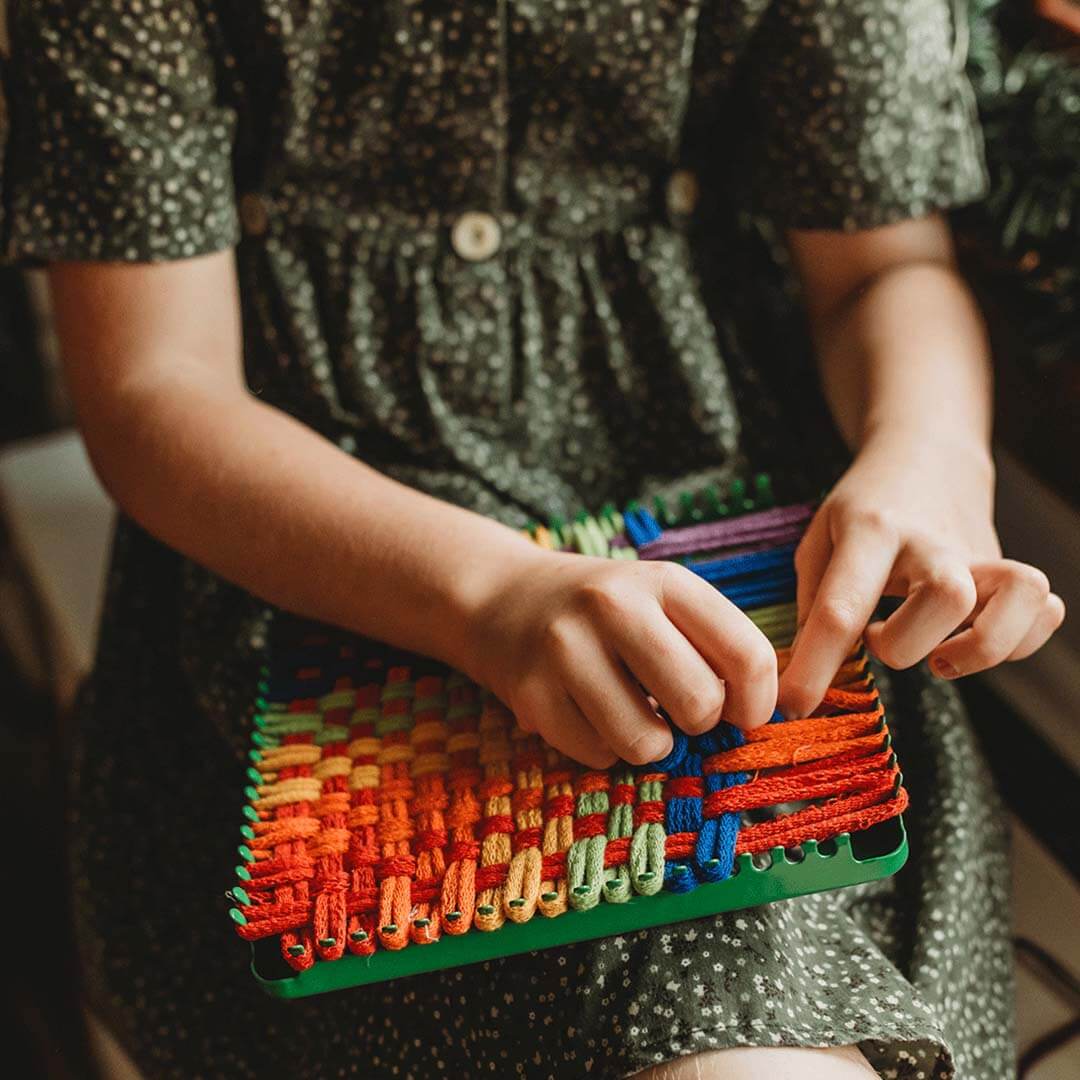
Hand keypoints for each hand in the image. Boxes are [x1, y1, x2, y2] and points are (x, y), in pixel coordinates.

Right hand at [462, 549, 777, 767]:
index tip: (743, 713)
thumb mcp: (664, 602)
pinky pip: (597, 755)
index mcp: (665, 581)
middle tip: (677, 708)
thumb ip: (716, 647)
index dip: (757, 703)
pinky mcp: (531, 692)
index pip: (746, 655)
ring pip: (647, 742)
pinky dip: (603, 747)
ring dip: (651, 743)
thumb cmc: (608, 612)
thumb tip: (761, 718)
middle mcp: (613, 605)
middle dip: (699, 723)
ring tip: (632, 712)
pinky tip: (589, 712)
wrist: (507, 599)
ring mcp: (566, 648)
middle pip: (699, 705)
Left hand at [777, 431, 1064, 717]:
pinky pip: (1044, 611)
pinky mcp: (1007, 570)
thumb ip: (812, 605)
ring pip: (1019, 597)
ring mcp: (979, 555)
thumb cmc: (863, 509)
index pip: (841, 609)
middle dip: (907, 645)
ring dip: (981, 646)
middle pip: (946, 599)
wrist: (926, 454)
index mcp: (869, 531)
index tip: (792, 705)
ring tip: (940, 657)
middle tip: (878, 639)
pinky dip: (1018, 641)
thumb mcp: (819, 540)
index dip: (815, 667)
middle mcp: (931, 542)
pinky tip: (971, 639)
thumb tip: (802, 675)